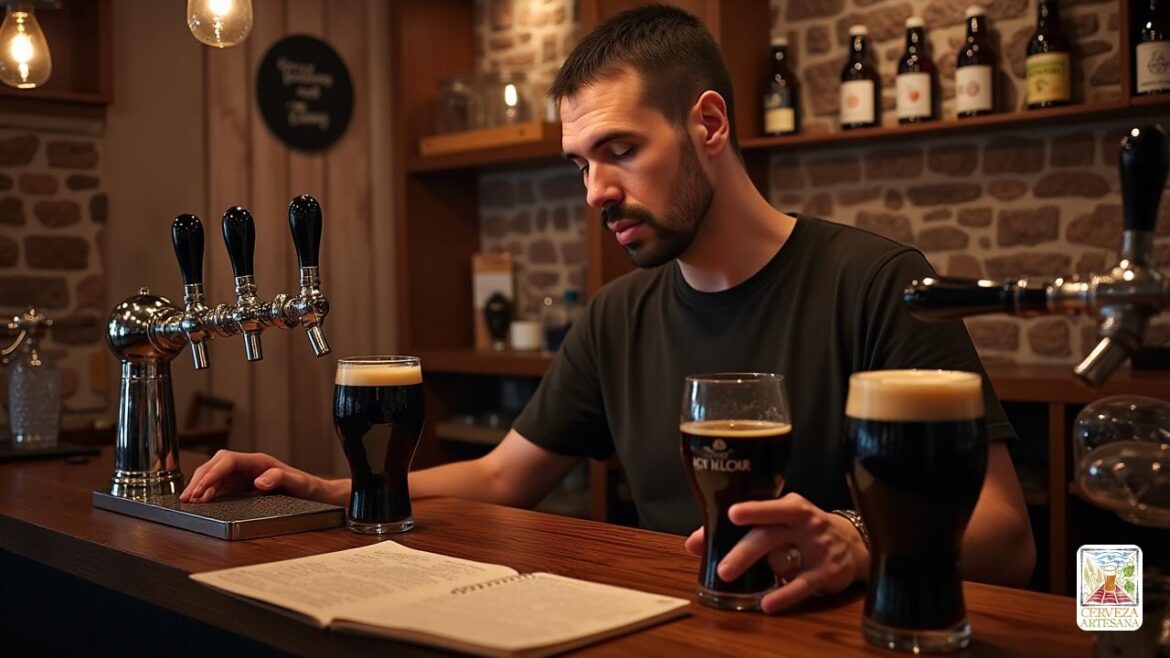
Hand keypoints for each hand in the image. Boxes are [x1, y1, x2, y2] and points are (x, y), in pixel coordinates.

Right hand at [179, 450, 345, 504]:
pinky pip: (221, 486)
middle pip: (217, 465)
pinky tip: (203, 501)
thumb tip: (260, 480)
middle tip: (188, 496)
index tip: (201, 488)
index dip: (212, 473)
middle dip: (200, 478)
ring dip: (202, 485)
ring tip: (191, 500)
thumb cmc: (309, 487)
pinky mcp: (244, 487)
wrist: (317, 495)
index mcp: (259, 461)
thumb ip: (281, 478)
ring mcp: (245, 476)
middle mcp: (250, 466)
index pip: (228, 461)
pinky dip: (209, 492)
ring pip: (216, 475)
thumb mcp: (298, 482)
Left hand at [684, 493, 868, 613]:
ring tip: (745, 581)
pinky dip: (784, 595)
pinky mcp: (826, 572)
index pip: (769, 506)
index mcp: (790, 506)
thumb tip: (693, 543)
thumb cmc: (799, 529)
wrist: (851, 544)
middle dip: (744, 552)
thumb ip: (736, 531)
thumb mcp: (776, 522)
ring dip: (765, 571)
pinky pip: (802, 585)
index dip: (752, 510)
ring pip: (783, 560)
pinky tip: (768, 603)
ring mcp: (817, 547)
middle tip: (723, 570)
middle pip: (769, 536)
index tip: (731, 514)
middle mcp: (804, 523)